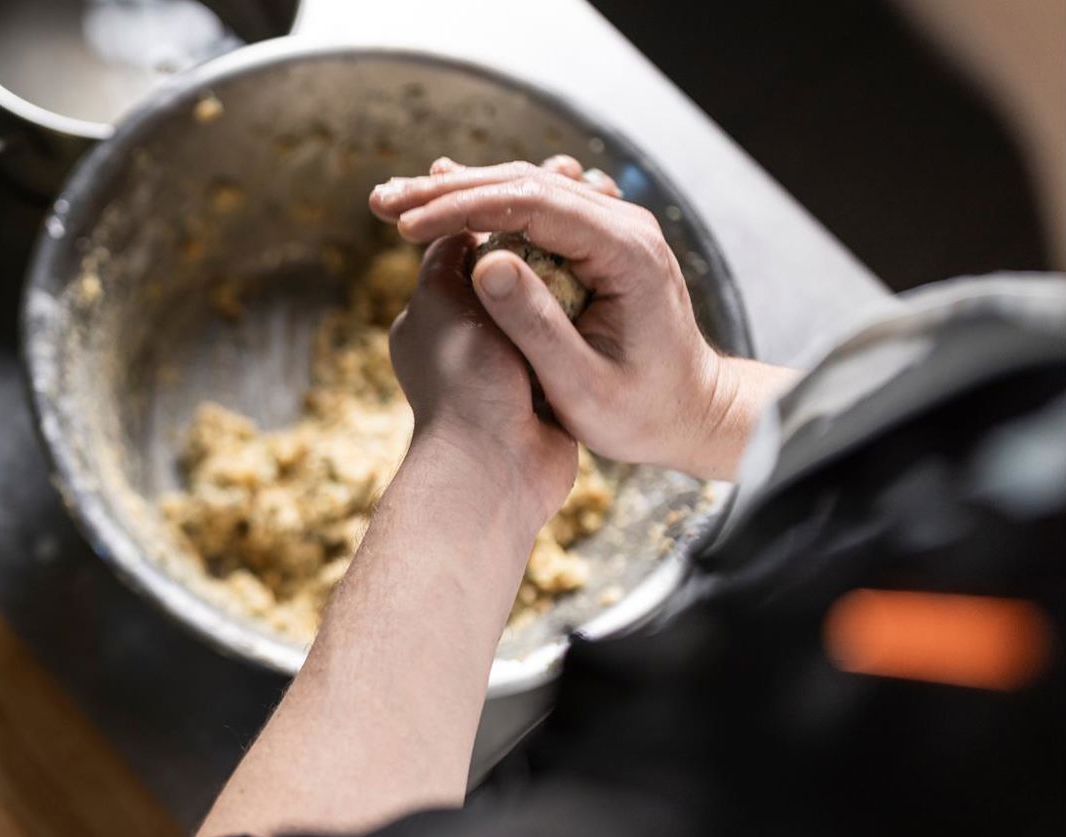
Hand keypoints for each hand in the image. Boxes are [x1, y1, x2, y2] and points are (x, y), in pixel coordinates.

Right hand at [369, 156, 792, 480]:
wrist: (693, 414)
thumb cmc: (641, 414)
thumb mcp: (583, 384)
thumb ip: (537, 325)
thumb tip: (484, 261)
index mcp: (626, 253)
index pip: (530, 204)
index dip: (462, 208)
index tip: (406, 226)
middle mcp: (625, 226)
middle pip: (524, 183)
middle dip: (447, 190)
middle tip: (383, 200)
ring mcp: (615, 229)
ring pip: (527, 188)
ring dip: (459, 192)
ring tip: (399, 199)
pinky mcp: (600, 241)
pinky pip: (537, 208)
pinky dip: (485, 204)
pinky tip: (446, 201)